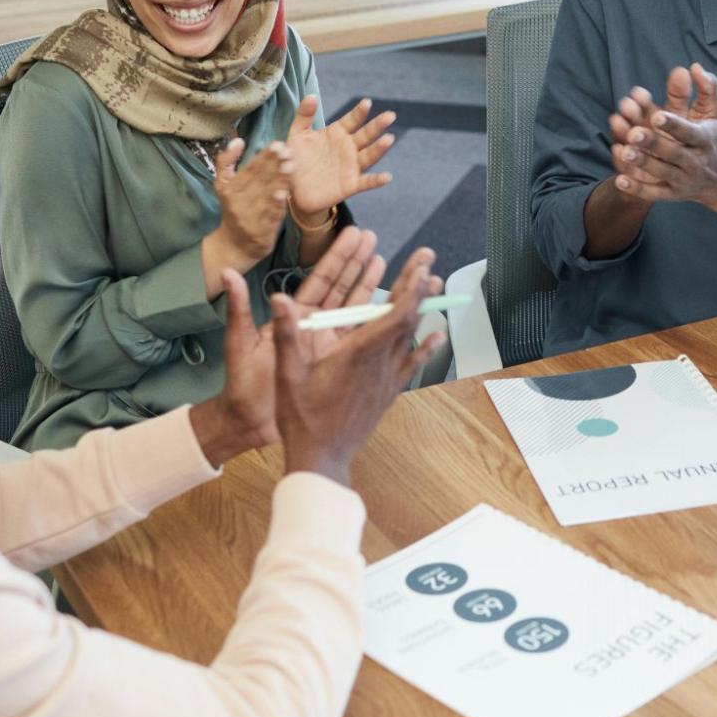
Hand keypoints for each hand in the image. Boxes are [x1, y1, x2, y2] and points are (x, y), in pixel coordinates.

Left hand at [190, 227, 386, 465]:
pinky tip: (396, 315)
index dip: (340, 257)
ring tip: (391, 265)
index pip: (322, 280)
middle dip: (360, 263)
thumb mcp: (240, 344)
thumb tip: (228, 273)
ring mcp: (329, 346)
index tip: (356, 234)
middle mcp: (315, 327)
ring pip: (358, 311)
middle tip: (377, 239)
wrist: (250, 424)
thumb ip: (239, 308)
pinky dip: (380, 327)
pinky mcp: (338, 365)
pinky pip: (364, 341)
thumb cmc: (242, 384)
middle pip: (344, 289)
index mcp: (295, 316)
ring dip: (375, 288)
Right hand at [209, 138, 291, 270]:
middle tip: (287, 151)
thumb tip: (238, 139)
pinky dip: (276, 205)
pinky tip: (284, 194)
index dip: (264, 156)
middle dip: (274, 164)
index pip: (249, 169)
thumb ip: (226, 161)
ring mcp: (249, 218)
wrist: (234, 246)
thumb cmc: (233, 209)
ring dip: (278, 180)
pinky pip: (270, 217)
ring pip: (266, 196)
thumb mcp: (223, 185)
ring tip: (289, 166)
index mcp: (229, 189)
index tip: (277, 144)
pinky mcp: (260, 232)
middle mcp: (237, 202)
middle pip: (259, 180)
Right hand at [273, 247, 445, 484]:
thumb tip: (279, 298)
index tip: (422, 265)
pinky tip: (437, 334)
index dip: (412, 287)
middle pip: (408, 317)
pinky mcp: (389, 391)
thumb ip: (286, 334)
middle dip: (419, 284)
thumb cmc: (302, 418)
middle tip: (428, 258)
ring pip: (412, 336)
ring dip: (422, 308)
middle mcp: (380, 363)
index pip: (395, 314)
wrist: (323, 458)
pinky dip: (426, 346)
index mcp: (357, 353)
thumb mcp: (287, 373)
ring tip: (433, 284)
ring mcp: (388, 378)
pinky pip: (413, 363)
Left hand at [285, 95, 397, 223]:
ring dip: (379, 148)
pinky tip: (387, 177)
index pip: (352, 120)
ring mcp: (351, 166)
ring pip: (369, 156)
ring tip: (389, 139)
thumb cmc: (296, 159)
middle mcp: (348, 148)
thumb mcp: (297, 135)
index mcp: (337, 134)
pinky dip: (376, 180)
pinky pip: (366, 182)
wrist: (293, 189)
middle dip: (378, 125)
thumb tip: (312, 96)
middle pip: (366, 135)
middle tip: (390, 115)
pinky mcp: (350, 185)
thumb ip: (304, 115)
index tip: (367, 102)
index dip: (359, 112)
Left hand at [609, 64, 716, 222]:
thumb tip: (694, 66)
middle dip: (653, 143)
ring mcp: (683, 179)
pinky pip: (654, 193)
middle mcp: (695, 161)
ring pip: (661, 172)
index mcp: (704, 140)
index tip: (657, 115)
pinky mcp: (672, 194)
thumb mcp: (713, 113)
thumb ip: (707, 88)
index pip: (689, 132)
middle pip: (673, 153)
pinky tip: (620, 179)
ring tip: (624, 151)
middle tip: (633, 132)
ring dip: (642, 163)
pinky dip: (637, 189)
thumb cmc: (711, 139)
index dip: (673, 125)